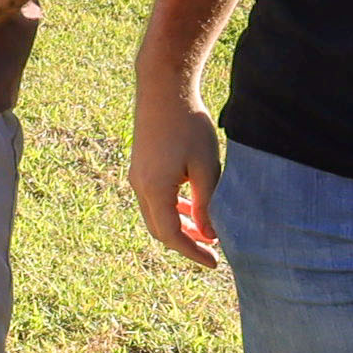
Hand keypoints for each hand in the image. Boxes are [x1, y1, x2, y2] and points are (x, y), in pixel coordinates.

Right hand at [127, 78, 226, 272]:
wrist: (164, 91)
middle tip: (212, 251)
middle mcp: (140, 186)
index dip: (193, 252)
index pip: (171, 235)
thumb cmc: (188, 126)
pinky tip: (192, 206)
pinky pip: (154, 199)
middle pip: (159, 229)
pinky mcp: (142, 167)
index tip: (214, 262)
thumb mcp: (206, 167)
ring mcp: (138, 176)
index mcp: (154, 189)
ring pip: (156, 215)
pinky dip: (173, 209)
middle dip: (185, 243)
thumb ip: (207, 204)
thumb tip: (209, 235)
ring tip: (205, 231)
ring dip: (179, 226)